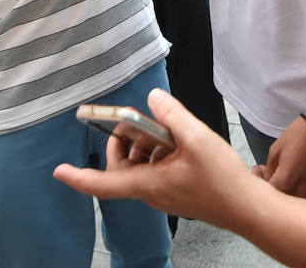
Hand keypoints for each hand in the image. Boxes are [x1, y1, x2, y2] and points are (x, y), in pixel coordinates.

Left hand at [54, 88, 262, 225]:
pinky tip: (180, 142)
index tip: (59, 170)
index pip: (103, 183)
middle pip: (120, 169)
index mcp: (148, 184)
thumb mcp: (197, 139)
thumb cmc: (222, 181)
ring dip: (145, 146)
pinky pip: (156, 169)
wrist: (246, 207)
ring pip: (139, 167)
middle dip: (121, 143)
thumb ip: (172, 115)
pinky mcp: (176, 189)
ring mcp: (163, 192)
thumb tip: (153, 98)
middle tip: (133, 123)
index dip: (78, 177)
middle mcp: (151, 191)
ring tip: (166, 130)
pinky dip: (160, 153)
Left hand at [253, 113, 305, 199]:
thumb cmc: (301, 136)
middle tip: (269, 170)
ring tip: (285, 170)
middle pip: (280, 197)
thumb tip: (266, 178)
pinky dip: (299, 186)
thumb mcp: (275, 151)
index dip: (260, 180)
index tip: (259, 170)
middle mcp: (300, 193)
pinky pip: (305, 193)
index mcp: (285, 184)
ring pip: (293, 197)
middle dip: (272, 184)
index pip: (266, 192)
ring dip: (286, 187)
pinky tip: (298, 172)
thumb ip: (268, 171)